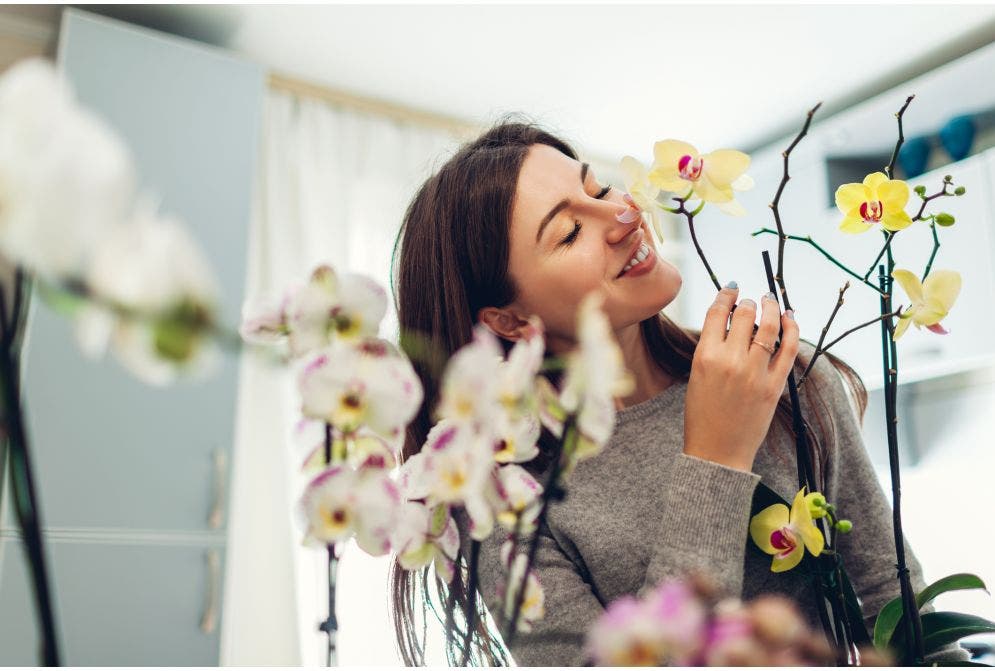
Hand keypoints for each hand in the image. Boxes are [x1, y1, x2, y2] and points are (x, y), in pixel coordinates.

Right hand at [683, 283, 799, 471]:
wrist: (717, 451)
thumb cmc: (702, 415)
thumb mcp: (697, 376)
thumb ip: (712, 347)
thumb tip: (729, 320)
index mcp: (705, 356)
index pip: (716, 312)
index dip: (726, 294)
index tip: (731, 288)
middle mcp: (730, 361)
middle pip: (743, 314)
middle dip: (748, 302)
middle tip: (750, 301)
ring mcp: (755, 372)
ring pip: (768, 325)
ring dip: (770, 307)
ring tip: (770, 301)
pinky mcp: (774, 385)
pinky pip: (788, 348)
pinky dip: (792, 328)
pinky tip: (790, 317)